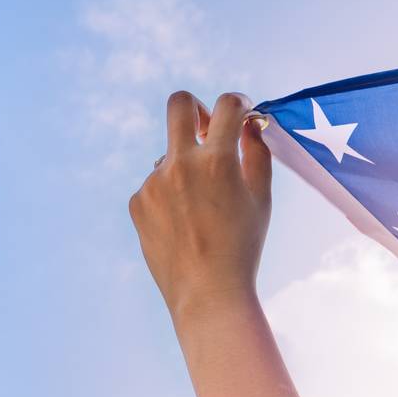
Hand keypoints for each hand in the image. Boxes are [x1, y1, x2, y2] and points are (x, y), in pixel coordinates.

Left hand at [128, 91, 271, 322]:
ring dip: (185, 170)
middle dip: (195, 108)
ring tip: (201, 213)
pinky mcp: (137, 202)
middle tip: (205, 128)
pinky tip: (183, 228)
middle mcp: (180, 164)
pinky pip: (155, 186)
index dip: (238, 103)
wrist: (207, 293)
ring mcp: (153, 182)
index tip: (241, 112)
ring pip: (169, 156)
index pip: (227, 106)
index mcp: (217, 160)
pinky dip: (170, 198)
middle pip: (179, 104)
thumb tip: (251, 125)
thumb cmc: (242, 248)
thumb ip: (257, 155)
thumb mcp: (260, 200)